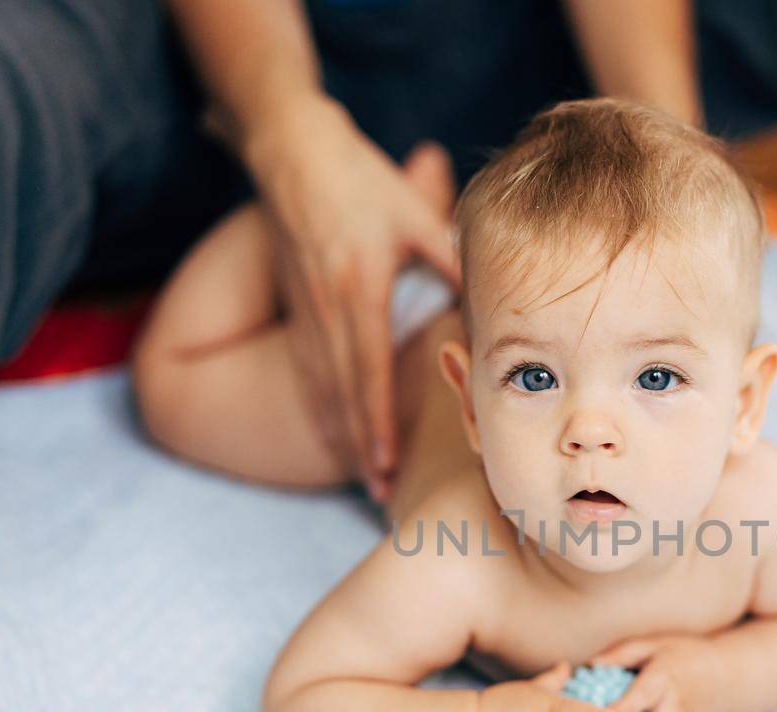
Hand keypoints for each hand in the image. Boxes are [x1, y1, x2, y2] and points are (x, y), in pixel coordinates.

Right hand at [241, 94, 461, 501]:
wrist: (290, 154)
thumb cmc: (359, 181)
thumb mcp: (411, 214)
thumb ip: (449, 258)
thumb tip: (487, 299)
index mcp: (357, 290)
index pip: (368, 371)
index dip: (377, 421)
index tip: (386, 462)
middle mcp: (326, 311)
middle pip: (343, 394)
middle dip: (361, 448)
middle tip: (380, 493)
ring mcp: (306, 313)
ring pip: (322, 388)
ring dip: (341, 437)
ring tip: (362, 477)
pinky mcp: (297, 308)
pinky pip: (309, 370)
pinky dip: (322, 407)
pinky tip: (335, 432)